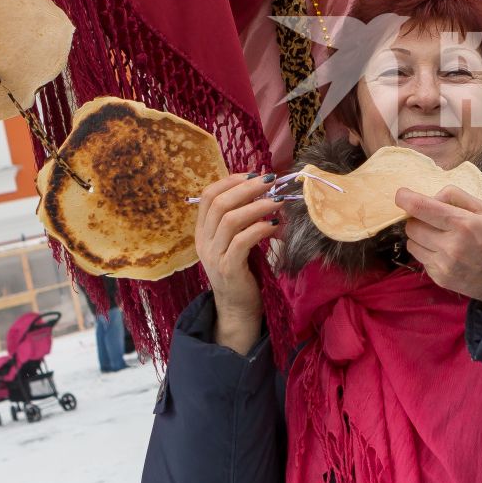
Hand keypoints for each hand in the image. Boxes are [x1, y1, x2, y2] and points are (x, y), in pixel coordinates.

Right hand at [196, 173, 281, 354]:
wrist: (237, 308)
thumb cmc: (242, 269)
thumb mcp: (237, 240)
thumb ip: (244, 216)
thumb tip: (264, 183)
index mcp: (202, 230)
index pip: (208, 195)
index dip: (231, 180)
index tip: (254, 174)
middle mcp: (204, 241)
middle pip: (219, 203)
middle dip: (247, 188)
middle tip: (271, 181)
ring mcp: (213, 255)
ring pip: (230, 220)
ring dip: (257, 206)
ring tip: (278, 201)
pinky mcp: (228, 269)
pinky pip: (242, 241)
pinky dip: (260, 228)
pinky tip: (274, 225)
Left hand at [397, 187, 481, 304]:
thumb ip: (457, 196)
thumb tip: (432, 197)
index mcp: (463, 224)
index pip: (421, 208)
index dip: (405, 198)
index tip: (401, 195)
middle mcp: (450, 245)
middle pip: (412, 226)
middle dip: (417, 219)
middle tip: (432, 219)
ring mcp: (444, 265)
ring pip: (412, 244)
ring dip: (420, 237)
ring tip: (439, 236)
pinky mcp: (441, 279)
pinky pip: (421, 259)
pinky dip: (428, 253)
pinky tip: (446, 253)